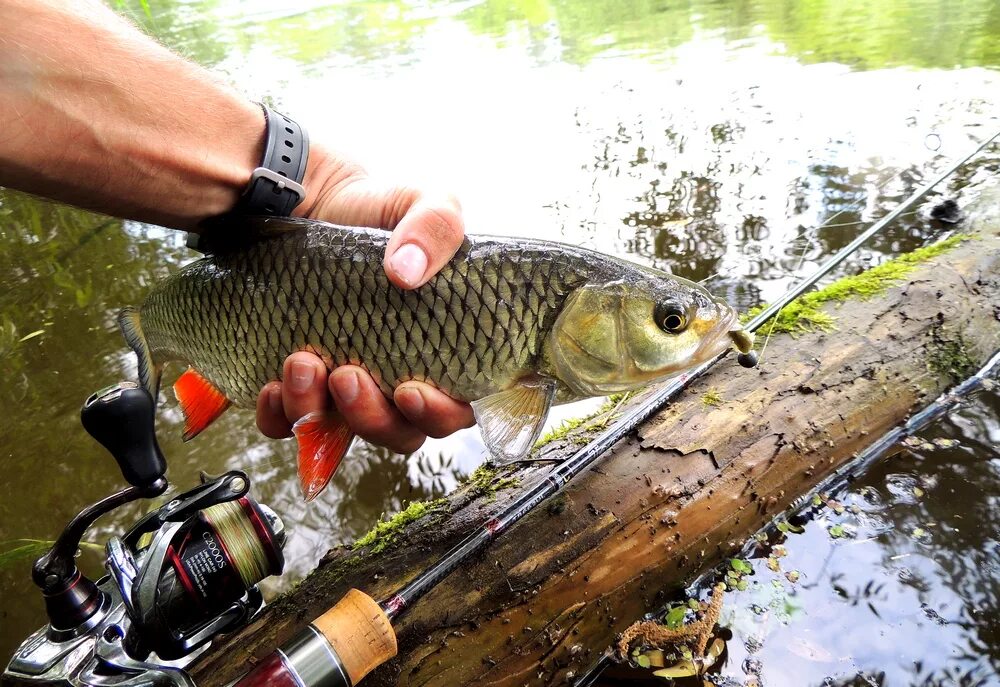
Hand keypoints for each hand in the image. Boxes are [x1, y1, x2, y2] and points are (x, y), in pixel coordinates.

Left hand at [255, 146, 474, 452]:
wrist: (311, 202)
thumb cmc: (379, 211)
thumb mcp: (424, 202)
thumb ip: (436, 225)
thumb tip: (407, 272)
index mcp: (446, 351)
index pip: (458, 408)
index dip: (440, 414)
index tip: (410, 391)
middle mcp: (399, 379)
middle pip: (400, 434)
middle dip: (373, 418)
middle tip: (348, 375)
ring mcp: (348, 388)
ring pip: (343, 435)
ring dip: (320, 412)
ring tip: (302, 362)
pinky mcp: (301, 385)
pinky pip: (289, 424)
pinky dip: (281, 415)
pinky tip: (271, 384)